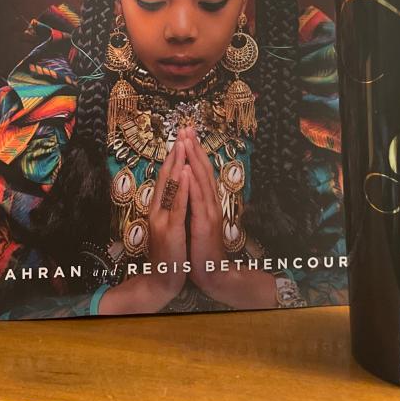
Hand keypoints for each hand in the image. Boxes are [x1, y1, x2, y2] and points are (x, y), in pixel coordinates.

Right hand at [97, 135, 189, 314]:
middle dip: (175, 153)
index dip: (173, 157)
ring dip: (177, 163)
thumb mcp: (169, 227)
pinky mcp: (170, 230)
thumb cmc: (169, 254)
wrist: (161, 280)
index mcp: (158, 209)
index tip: (181, 138)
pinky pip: (177, 205)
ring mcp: (162, 219)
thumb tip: (177, 190)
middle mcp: (157, 210)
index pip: (166, 178)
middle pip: (166, 176)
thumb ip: (170, 209)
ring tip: (184, 144)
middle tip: (182, 132)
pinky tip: (186, 172)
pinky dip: (182, 187)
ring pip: (170, 186)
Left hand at [182, 127, 277, 309]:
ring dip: (194, 159)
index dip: (194, 152)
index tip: (187, 134)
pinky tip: (187, 170)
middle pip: (202, 170)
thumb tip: (187, 188)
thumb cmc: (202, 249)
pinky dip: (193, 183)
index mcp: (207, 202)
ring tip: (188, 140)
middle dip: (194, 148)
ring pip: (201, 180)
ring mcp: (209, 213)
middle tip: (187, 127)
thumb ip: (194, 205)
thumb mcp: (196, 222)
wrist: (212, 273)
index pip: (200, 172)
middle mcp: (210, 203)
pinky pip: (198, 200)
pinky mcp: (204, 224)